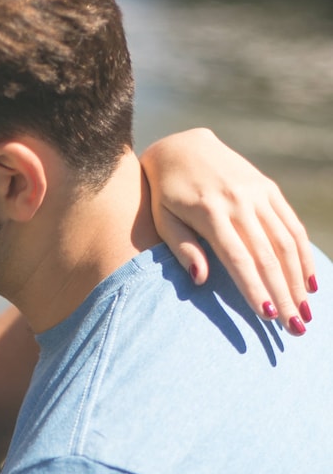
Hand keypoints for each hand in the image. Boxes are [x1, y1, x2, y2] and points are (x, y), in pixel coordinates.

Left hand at [141, 128, 315, 334]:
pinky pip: (291, 224)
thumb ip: (182, 248)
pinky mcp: (269, 188)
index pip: (238, 259)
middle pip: (268, 256)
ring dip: (299, 280)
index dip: (254, 288)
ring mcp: (258, 193)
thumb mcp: (163, 220)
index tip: (266, 315)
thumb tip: (201, 280)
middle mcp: (239, 202)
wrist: (182, 146)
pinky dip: (304, 254)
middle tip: (294, 327)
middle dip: (283, 294)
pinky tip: (310, 281)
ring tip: (305, 312)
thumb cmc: (165, 193)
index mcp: (211, 214)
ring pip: (286, 242)